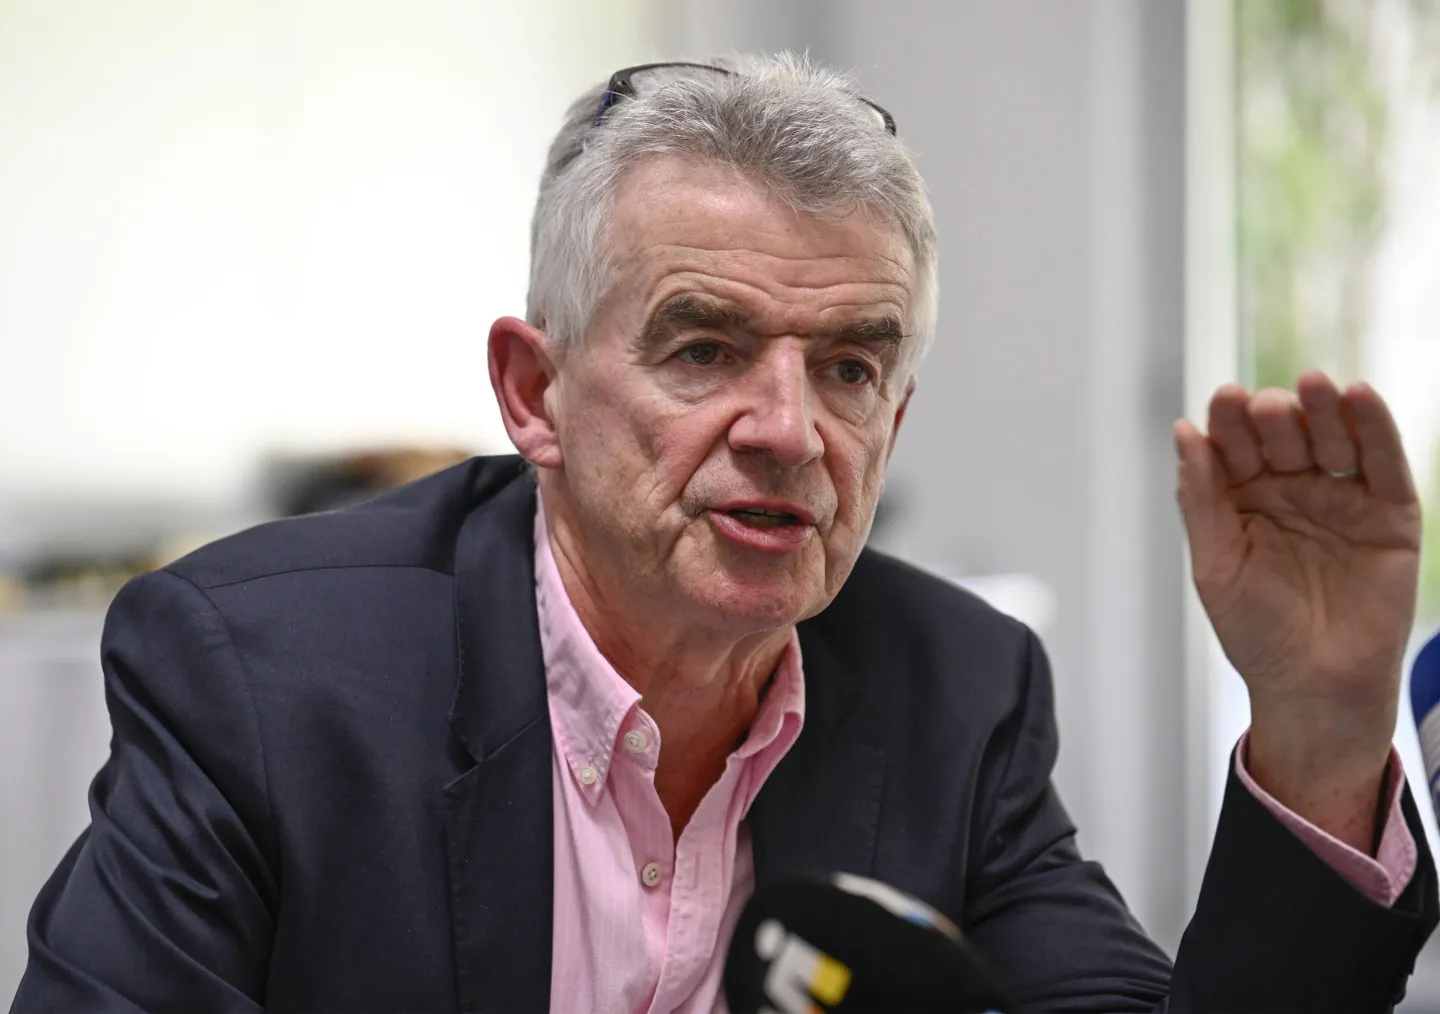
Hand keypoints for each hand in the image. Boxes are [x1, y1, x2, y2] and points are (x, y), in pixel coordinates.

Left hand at [1174, 370, 1421, 849]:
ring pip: (1332, 439)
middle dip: (1274, 417)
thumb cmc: (1256, 633)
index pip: (1234, 447)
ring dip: (1322, 409)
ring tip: (1312, 385)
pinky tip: (1360, 396)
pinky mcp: (1388, 514)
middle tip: (1265, 406)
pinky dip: (1375, 428)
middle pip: (1282, 436)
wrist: (1312, 687)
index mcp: (1242, 498)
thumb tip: (1184, 432)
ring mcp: (1340, 498)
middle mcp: (1290, 489)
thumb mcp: (1215, 565)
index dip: (1229, 422)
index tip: (1223, 400)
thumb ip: (1202, 499)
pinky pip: (1383, 463)